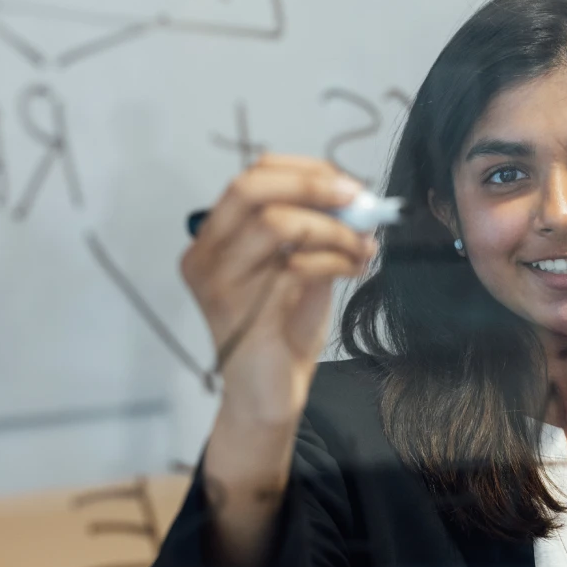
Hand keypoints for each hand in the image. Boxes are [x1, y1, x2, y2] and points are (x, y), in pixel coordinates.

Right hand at [181, 153, 376, 426]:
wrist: (270, 396)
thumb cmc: (283, 334)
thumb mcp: (300, 268)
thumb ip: (315, 231)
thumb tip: (356, 198)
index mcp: (215, 237)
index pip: (251, 176)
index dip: (303, 171)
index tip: (347, 184)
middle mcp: (205, 254)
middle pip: (252, 188)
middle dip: (313, 186)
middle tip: (357, 200)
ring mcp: (216, 281)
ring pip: (276, 223)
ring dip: (332, 230)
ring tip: (360, 248)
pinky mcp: (240, 309)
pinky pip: (294, 266)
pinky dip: (334, 261)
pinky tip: (353, 270)